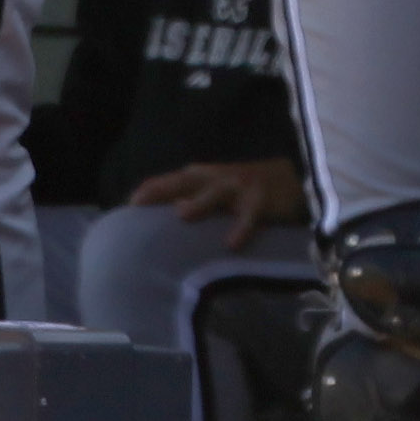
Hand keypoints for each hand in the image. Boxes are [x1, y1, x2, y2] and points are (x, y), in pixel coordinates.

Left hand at [130, 158, 307, 250]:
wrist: (292, 180)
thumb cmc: (245, 190)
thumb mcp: (216, 192)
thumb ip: (192, 201)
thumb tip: (162, 220)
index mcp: (204, 177)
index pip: (171, 180)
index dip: (149, 190)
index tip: (127, 207)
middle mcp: (218, 177)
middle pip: (186, 181)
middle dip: (163, 189)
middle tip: (139, 202)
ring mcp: (240, 186)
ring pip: (216, 192)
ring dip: (200, 202)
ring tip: (182, 214)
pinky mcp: (262, 199)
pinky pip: (250, 215)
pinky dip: (241, 227)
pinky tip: (232, 243)